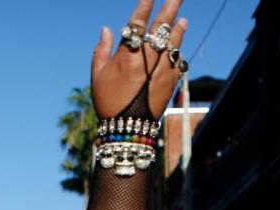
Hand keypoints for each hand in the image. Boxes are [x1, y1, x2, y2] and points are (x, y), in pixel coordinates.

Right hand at [91, 0, 187, 118]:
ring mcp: (163, 67)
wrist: (128, 128)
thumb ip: (101, 50)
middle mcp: (148, 56)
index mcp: (128, 54)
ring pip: (174, 40)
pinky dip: (178, 49)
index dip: (145, 4)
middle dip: (171, 6)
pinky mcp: (172, 79)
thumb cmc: (108, 101)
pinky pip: (178, 58)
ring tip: (182, 18)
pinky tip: (179, 44)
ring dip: (178, 27)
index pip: (138, 21)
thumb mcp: (97, 76)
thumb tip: (107, 29)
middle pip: (162, 25)